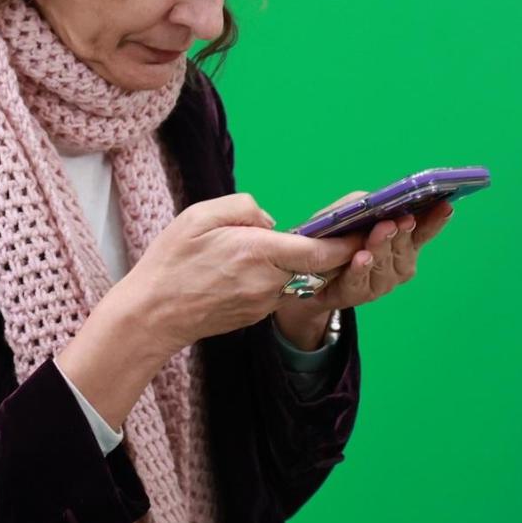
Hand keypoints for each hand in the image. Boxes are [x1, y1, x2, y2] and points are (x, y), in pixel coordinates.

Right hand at [113, 192, 363, 356]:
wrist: (152, 314)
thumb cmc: (171, 262)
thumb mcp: (200, 216)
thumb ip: (244, 208)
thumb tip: (270, 222)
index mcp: (258, 253)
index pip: (320, 251)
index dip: (350, 241)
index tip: (369, 228)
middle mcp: (268, 283)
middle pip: (316, 265)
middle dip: (332, 249)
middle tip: (345, 229)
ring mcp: (263, 303)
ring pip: (295, 277)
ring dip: (297, 263)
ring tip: (278, 245)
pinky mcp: (256, 315)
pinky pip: (277, 289)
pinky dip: (275, 276)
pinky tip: (250, 267)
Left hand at [271, 192, 458, 347]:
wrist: (305, 274)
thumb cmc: (334, 237)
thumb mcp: (347, 213)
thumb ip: (365, 205)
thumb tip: (380, 200)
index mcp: (401, 240)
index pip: (424, 230)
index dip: (435, 220)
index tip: (445, 205)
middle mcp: (398, 263)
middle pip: (405, 248)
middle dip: (402, 233)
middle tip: (403, 219)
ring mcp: (381, 281)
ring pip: (386, 265)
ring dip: (382, 247)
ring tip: (381, 232)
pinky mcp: (358, 294)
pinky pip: (361, 281)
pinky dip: (361, 269)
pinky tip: (361, 257)